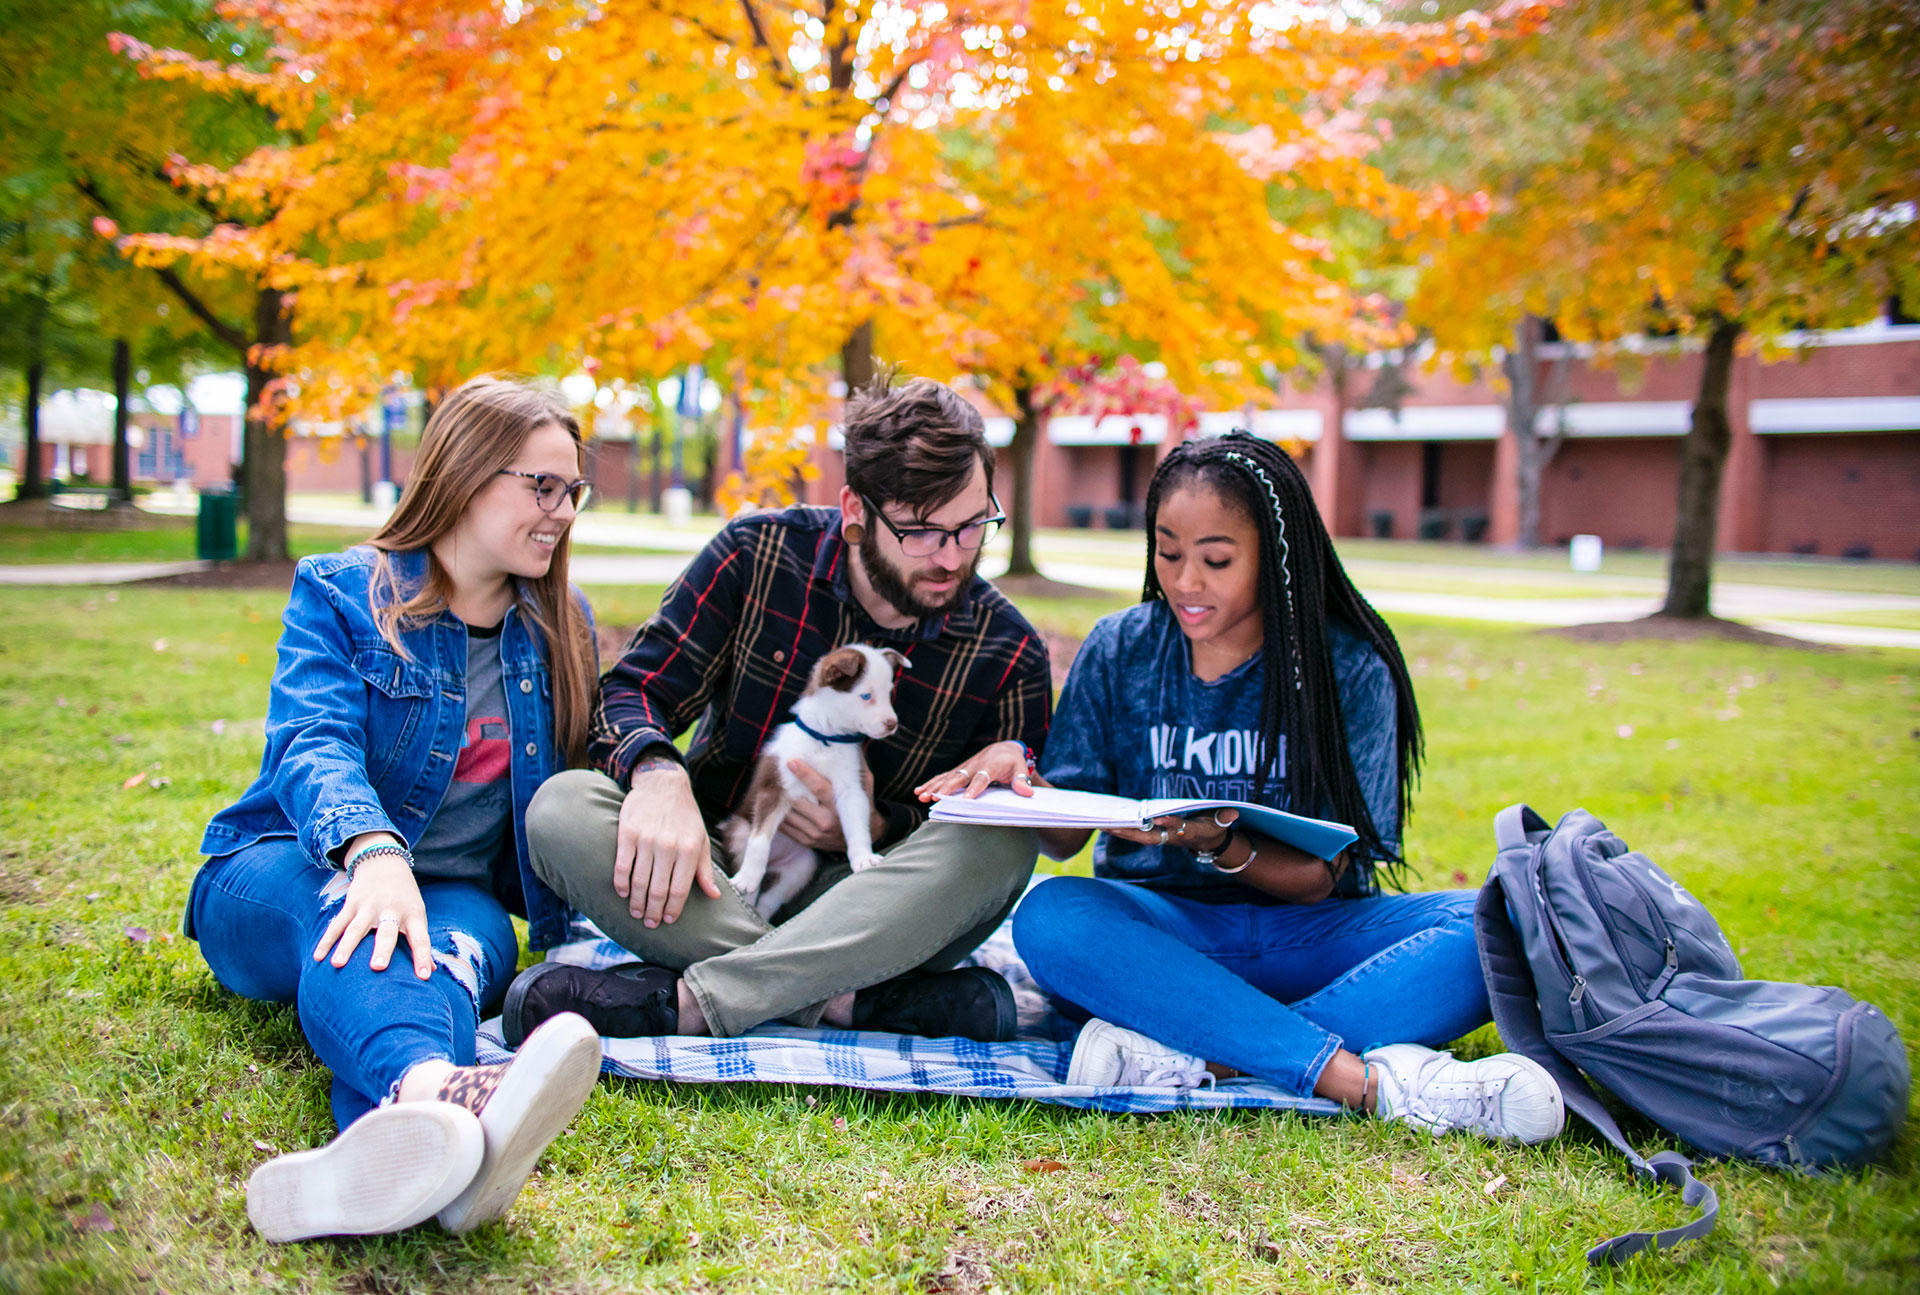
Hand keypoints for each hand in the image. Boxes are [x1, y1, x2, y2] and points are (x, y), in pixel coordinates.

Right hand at [313, 850, 431, 976]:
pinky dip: (326, 940)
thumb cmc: (405, 897)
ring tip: (337, 964)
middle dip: (382, 949)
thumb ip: (421, 941)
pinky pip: (337, 924)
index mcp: (412, 914)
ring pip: (355, 929)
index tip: (423, 977)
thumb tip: (431, 971)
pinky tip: (318, 957)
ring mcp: (368, 907)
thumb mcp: (418, 913)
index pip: (420, 938)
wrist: (384, 862)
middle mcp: (391, 910)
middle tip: (378, 967)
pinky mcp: (351, 904)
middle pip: (386, 932)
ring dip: (346, 947)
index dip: (423, 957)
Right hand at [616, 765, 719, 927]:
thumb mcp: (700, 840)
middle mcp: (668, 846)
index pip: (680, 889)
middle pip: (658, 889)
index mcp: (688, 849)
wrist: (663, 784)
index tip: (668, 920)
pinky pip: (622, 865)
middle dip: (654, 911)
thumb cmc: (685, 816)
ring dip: (636, 902)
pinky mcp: (627, 833)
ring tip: (636, 913)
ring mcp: (646, 840)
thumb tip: (714, 896)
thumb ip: (704, 869)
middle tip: (650, 923)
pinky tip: (622, 893)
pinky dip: (621, 883)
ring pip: (639, 881)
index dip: (673, 909)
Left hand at [780, 758, 879, 850]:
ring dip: (780, 800)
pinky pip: (786, 827)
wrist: (865, 835)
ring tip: (775, 785)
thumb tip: (844, 739)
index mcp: (840, 806)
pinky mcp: (806, 841)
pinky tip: (778, 802)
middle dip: (786, 786)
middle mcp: (827, 822)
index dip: (804, 774)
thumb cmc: (863, 803)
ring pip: (788, 814)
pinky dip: (780, 813)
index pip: (819, 788)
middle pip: (798, 801)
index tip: (791, 761)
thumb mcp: (865, 783)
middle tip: (777, 771)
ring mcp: (815, 834)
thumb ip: (855, 764)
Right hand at [913, 740, 1039, 801]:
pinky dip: (931, 784)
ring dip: (933, 787)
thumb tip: (1027, 792)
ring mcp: (964, 768)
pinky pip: (943, 777)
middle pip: (959, 778)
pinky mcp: (958, 771)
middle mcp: (975, 765)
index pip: (983, 777)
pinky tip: (918, 791)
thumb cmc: (1013, 762)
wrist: (1003, 748)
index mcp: (991, 765)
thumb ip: (1022, 780)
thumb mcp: (1021, 768)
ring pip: (947, 778)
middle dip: (946, 788)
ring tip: (921, 796)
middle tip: (935, 798)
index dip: (975, 788)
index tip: (967, 799)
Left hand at [1107, 809, 1236, 850]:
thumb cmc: (1213, 828)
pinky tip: (1107, 823)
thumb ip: (1224, 816)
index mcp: (1188, 831)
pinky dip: (1121, 829)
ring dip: (1120, 830)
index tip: (1158, 817)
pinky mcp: (1155, 836)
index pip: (1177, 826)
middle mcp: (1171, 837)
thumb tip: (1233, 812)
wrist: (1207, 844)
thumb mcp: (1222, 822)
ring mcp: (1162, 838)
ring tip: (1101, 823)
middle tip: (1112, 823)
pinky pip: (1135, 833)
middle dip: (1130, 830)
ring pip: (1137, 835)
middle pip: (1148, 835)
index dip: (1168, 822)